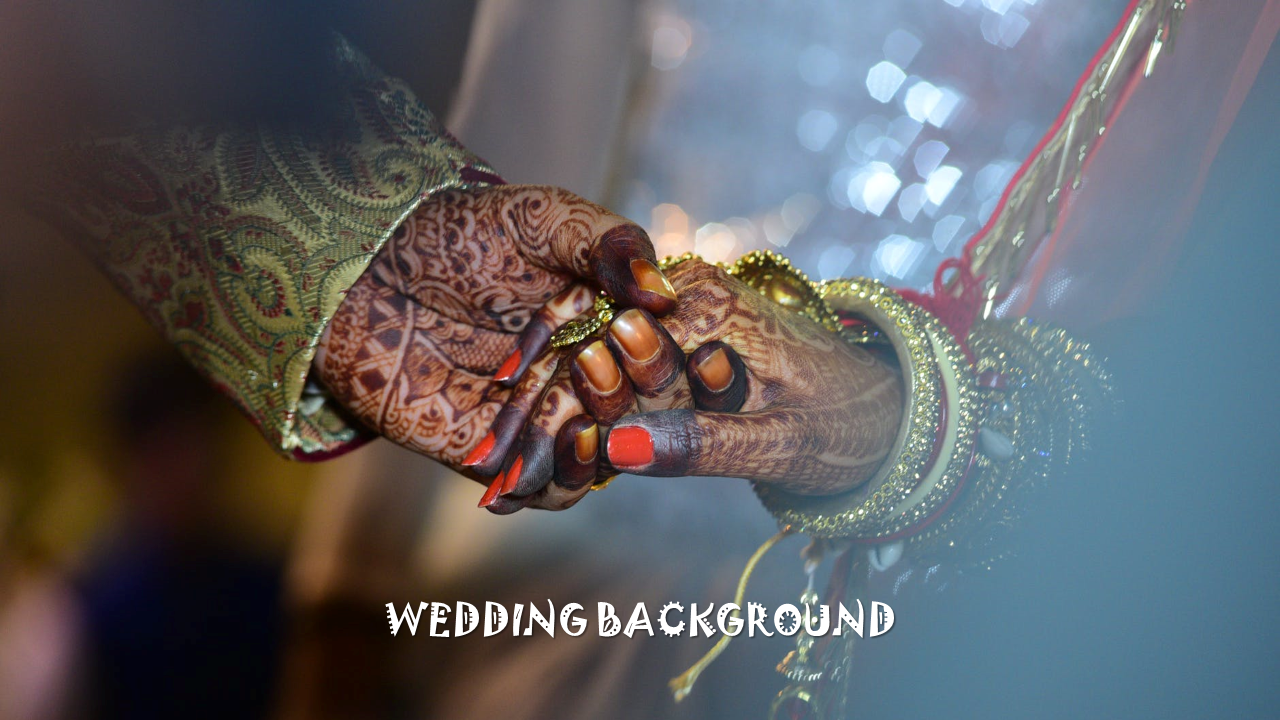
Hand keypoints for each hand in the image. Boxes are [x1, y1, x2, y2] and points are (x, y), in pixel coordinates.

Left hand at [312, 184, 676, 467]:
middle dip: (630, 392)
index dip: (664, 350)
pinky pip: (549, 490)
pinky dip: (560, 481)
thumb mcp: (544, 217)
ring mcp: (547, 419)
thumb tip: (664, 294)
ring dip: (598, 443)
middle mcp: (587, 377)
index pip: (663, 354)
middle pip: (640, 411)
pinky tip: (549, 454)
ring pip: (601, 456)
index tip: (642, 327)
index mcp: (612, 324)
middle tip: (596, 356)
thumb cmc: (460, 233)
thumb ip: (609, 243)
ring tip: (579, 415)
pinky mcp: (503, 456)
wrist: (368, 266)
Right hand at [475, 259, 904, 512]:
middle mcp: (684, 294)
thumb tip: (616, 450)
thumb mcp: (782, 442)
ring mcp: (676, 308)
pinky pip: (614, 369)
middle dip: (534, 419)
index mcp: (708, 307)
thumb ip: (701, 445)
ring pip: (589, 361)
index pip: (609, 357)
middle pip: (586, 355)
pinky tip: (540, 458)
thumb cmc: (846, 421)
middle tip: (490, 485)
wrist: (882, 403)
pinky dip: (579, 414)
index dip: (556, 416)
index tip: (509, 472)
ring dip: (546, 418)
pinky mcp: (676, 331)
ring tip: (499, 482)